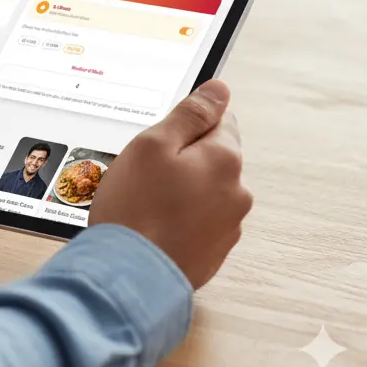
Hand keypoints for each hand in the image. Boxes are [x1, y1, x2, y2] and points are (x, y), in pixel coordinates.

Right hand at [89, 79, 252, 288]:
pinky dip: (178, 217)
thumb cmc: (136, 207)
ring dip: (180, 188)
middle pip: (211, 155)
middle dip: (181, 157)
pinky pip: (197, 220)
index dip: (185, 123)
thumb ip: (189, 114)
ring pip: (203, 189)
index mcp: (224, 159)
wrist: (130, 276)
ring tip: (143, 201)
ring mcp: (228, 226)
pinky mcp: (214, 252)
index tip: (160, 137)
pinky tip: (151, 223)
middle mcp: (236, 192)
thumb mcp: (153, 144)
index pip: (219, 118)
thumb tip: (220, 90)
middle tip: (144, 170)